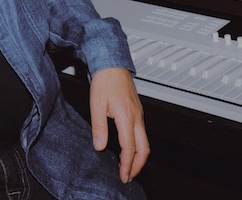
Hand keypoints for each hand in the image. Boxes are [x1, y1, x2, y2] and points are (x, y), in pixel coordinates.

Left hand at [89, 67, 149, 182]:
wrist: (112, 65)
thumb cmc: (105, 81)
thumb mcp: (96, 104)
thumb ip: (99, 127)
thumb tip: (100, 146)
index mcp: (126, 116)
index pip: (129, 147)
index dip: (127, 164)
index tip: (123, 175)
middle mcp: (136, 117)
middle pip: (144, 148)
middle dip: (138, 166)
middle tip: (128, 176)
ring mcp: (139, 114)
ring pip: (145, 141)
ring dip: (139, 157)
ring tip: (129, 167)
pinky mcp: (137, 112)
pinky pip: (142, 133)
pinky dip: (138, 146)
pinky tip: (129, 148)